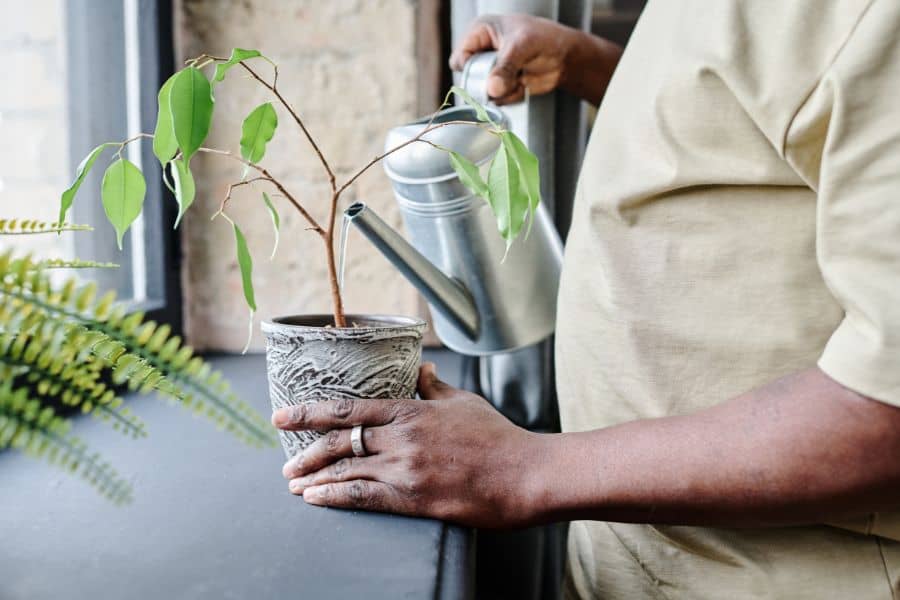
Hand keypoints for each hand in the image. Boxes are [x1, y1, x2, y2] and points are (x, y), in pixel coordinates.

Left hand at [272, 363, 540, 527]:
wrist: (523, 475)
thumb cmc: (496, 436)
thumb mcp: (463, 402)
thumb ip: (434, 387)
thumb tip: (419, 369)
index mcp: (411, 411)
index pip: (349, 408)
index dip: (310, 412)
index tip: (284, 416)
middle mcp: (402, 438)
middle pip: (339, 442)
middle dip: (306, 451)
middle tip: (285, 461)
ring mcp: (406, 470)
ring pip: (346, 471)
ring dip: (314, 478)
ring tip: (294, 483)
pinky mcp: (414, 500)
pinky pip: (364, 497)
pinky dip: (335, 497)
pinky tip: (317, 498)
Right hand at [449, 14, 621, 105]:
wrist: (565, 57)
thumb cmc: (544, 38)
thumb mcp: (522, 46)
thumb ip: (505, 67)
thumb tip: (491, 89)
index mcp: (480, 32)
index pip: (460, 58)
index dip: (470, 69)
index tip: (486, 74)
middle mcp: (482, 52)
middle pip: (470, 79)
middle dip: (489, 82)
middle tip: (508, 76)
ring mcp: (492, 71)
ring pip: (484, 92)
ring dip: (503, 90)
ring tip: (520, 76)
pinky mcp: (502, 86)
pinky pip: (497, 100)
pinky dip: (511, 96)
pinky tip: (523, 83)